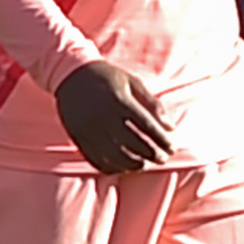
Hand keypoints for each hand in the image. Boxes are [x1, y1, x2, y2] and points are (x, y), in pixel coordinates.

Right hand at [54, 61, 174, 174]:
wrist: (70, 74)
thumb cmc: (108, 78)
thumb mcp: (133, 83)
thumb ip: (152, 104)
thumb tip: (171, 127)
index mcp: (119, 100)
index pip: (146, 126)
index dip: (161, 140)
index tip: (172, 148)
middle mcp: (103, 116)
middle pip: (132, 142)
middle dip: (151, 154)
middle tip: (162, 159)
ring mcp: (88, 128)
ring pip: (114, 155)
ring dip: (132, 164)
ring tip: (144, 165)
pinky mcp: (77, 136)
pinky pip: (95, 158)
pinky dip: (110, 167)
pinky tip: (122, 168)